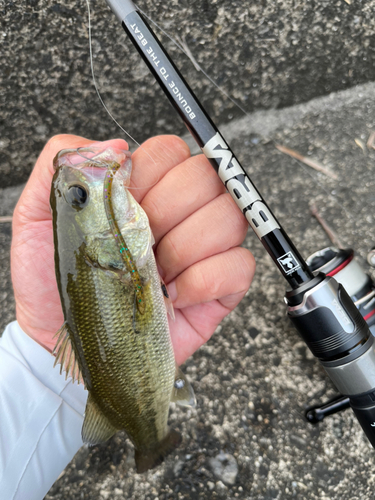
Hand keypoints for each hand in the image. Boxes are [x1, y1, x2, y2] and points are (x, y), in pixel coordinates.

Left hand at [11, 134, 254, 364]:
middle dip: (169, 211)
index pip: (171, 152)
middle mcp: (180, 214)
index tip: (126, 205)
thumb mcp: (36, 216)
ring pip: (230, 217)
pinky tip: (175, 296)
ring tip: (156, 274)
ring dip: (186, 247)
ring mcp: (205, 250)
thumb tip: (117, 146)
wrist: (66, 338)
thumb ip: (63, 162)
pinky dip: (205, 280)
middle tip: (140, 242)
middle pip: (208, 178)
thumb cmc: (55, 280)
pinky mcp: (220, 287)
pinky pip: (240, 266)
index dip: (152, 174)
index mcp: (144, 191)